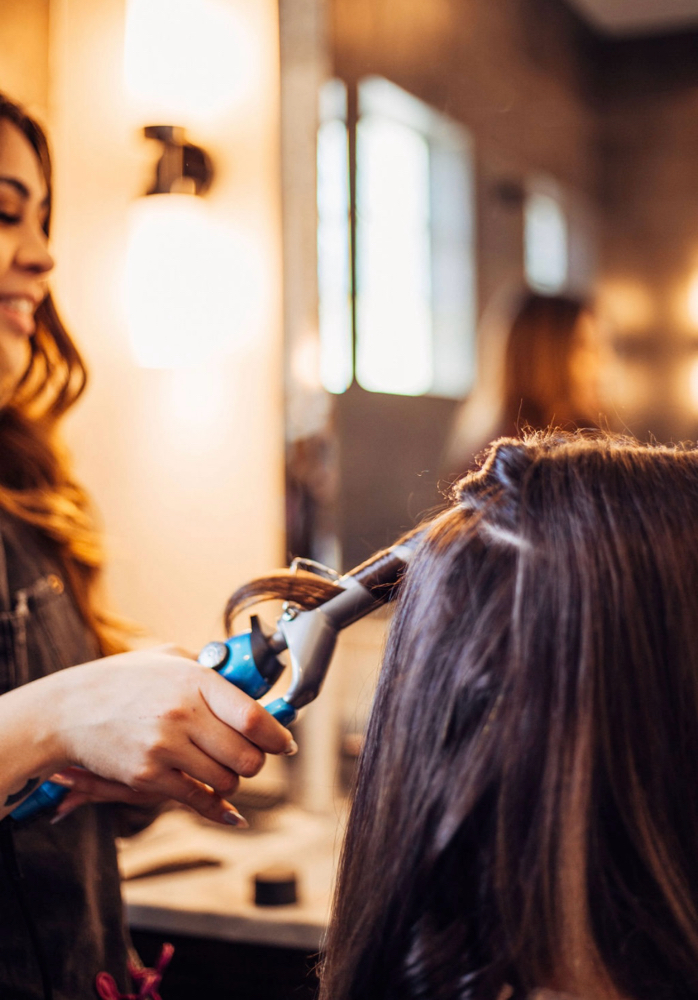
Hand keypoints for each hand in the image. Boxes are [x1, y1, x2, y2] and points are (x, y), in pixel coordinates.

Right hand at [48, 644, 296, 826]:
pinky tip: (227, 809)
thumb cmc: (122, 680)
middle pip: (247, 757)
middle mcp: (183, 714)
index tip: (285, 743)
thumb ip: (209, 670)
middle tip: (250, 758)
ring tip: (222, 770)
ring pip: (227, 781)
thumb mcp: (168, 658)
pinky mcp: (147, 776)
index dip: (278, 736)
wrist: (67, 709)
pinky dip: (217, 808)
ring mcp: (164, 747)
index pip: (254, 718)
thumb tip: (250, 686)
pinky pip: (197, 800)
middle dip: (256, 762)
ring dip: (231, 781)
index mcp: (196, 681)